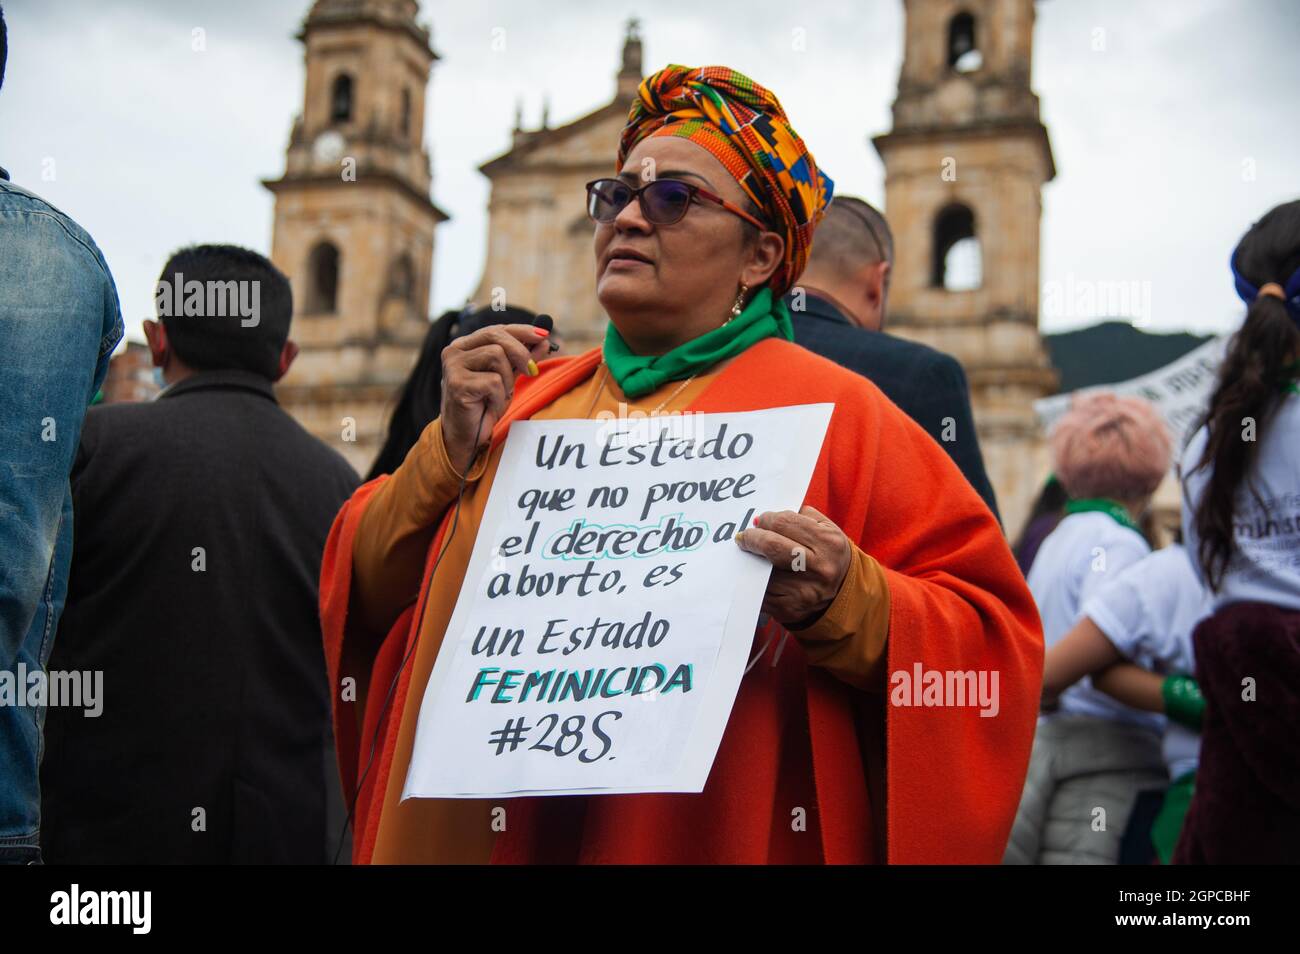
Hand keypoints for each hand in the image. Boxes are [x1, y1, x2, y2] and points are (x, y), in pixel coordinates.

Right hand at [441, 324, 550, 474]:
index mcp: (465, 346)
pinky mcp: (457, 383)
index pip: (496, 329)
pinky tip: (489, 406)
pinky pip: (493, 381)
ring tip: (499, 396)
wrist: (466, 436)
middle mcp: (455, 351)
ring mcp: (453, 366)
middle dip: (521, 352)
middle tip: (532, 371)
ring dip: (506, 380)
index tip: (544, 336)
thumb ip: (522, 359)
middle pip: (497, 337)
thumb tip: (545, 340)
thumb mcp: (508, 378)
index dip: (522, 331)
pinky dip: (498, 397)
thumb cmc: (484, 406)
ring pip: (497, 356)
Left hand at [734, 505, 852, 627]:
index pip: (784, 523)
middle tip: (744, 537)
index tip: (759, 521)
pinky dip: (754, 581)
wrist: (844, 593)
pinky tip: (755, 575)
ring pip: (763, 570)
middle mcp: (819, 567)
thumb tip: (767, 518)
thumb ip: (801, 516)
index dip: (766, 519)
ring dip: (752, 561)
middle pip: (771, 545)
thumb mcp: (827, 530)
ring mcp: (804, 590)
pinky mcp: (789, 608)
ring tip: (752, 555)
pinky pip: (760, 591)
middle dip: (752, 538)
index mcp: (828, 543)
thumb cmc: (829, 554)